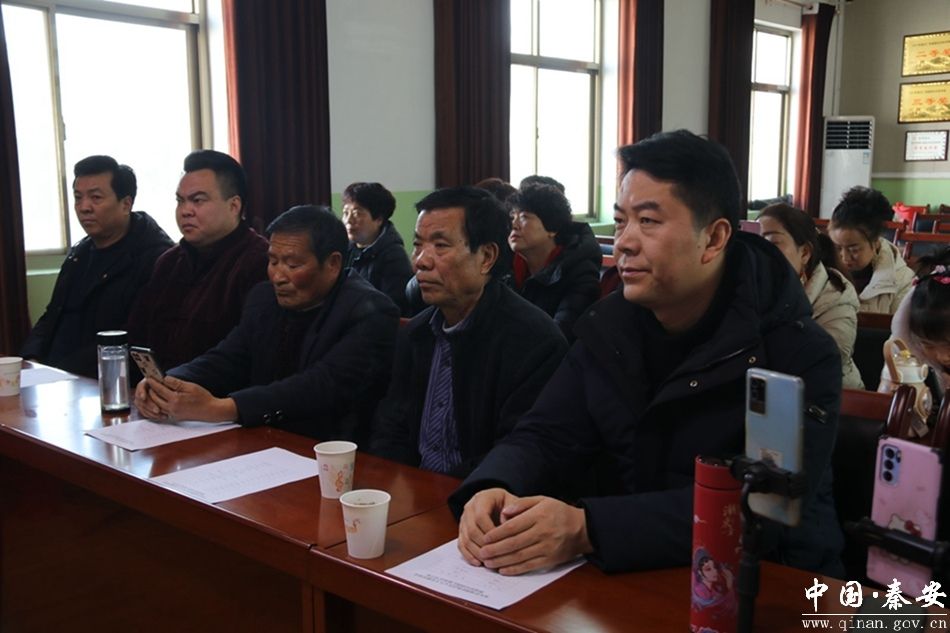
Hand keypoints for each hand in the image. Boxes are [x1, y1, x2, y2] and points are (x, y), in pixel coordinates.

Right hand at [134, 378, 162, 419]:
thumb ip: (161, 384)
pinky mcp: (142, 408)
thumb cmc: (161, 384)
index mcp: (144, 384)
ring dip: (151, 412)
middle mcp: (140, 393)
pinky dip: (152, 415)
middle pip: (141, 400)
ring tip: (161, 415)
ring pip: (143, 408)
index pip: (140, 388)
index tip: (143, 397)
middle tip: (157, 410)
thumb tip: (165, 382)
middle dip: (150, 406)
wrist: (159, 389)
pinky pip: (145, 413)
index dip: (141, 392)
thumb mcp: (162, 382)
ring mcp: (140, 401)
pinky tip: (159, 416)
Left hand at [144, 375, 236, 422]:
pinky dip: (157, 406)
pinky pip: (161, 411)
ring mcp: (172, 414)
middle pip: (155, 398)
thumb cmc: (203, 398)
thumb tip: (165, 378)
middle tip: (150, 383)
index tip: (149, 378)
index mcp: (175, 399)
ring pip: (156, 406)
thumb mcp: (190, 387)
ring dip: (153, 398)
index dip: (153, 382)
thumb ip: (176, 383)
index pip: (159, 389)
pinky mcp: (174, 417)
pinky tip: (159, 401)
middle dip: (150, 390)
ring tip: (153, 391)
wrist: (210, 410)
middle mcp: (172, 408)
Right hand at [457, 488, 518, 566]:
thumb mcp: (514, 503)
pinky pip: (461, 544)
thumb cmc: (509, 504)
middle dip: (483, 545)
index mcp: (482, 498)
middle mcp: (470, 507)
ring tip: (488, 562)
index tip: (500, 542)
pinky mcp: (462, 530)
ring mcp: (464, 519)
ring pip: (465, 538)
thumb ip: (513, 511)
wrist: (499, 503)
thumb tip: (507, 527)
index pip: (481, 516)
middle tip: (494, 556)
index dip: (490, 531)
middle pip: (471, 529)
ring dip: (476, 552)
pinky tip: (478, 562)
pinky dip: (468, 554)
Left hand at [476, 495, 592, 575]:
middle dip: (495, 549)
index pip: (513, 526)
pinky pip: (529, 566)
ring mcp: (547, 548)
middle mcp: (543, 532)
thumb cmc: (559, 512)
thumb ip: (522, 504)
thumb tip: (503, 512)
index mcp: (539, 515)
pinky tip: (503, 570)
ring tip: (488, 563)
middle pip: (514, 543)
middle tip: (482, 553)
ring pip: (520, 556)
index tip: (485, 538)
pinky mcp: (550, 560)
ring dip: (502, 561)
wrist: (582, 529)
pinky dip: (515, 569)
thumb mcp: (542, 500)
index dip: (497, 533)